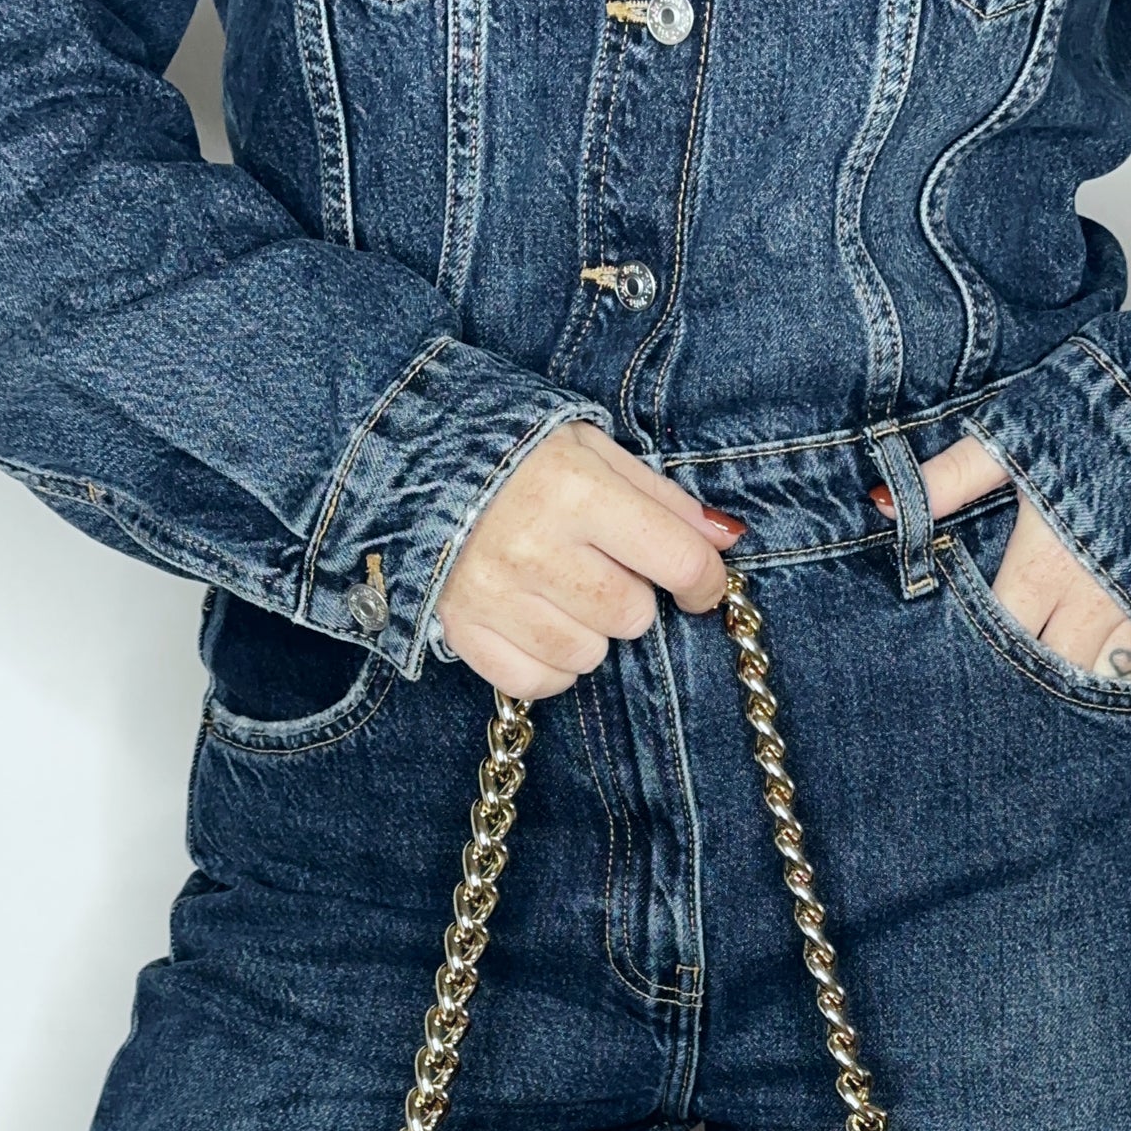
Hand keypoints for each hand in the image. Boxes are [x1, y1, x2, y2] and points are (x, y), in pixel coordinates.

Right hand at [438, 422, 742, 697]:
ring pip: (587, 654)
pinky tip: (537, 625)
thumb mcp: (591, 449)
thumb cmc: (513, 452)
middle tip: (600, 567)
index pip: (675, 559)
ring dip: (588, 631)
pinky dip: (548, 664)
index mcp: (574, 489)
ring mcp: (491, 594)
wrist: (406, 460)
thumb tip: (724, 541)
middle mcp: (532, 546)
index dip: (705, 581)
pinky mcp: (460, 629)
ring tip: (561, 591)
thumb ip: (661, 498)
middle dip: (631, 596)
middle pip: (630, 615)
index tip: (701, 587)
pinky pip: (536, 682)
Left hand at [874, 437, 1130, 682]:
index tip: (955, 649)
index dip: (972, 645)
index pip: (992, 635)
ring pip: (1100, 681)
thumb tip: (884, 502)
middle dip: (1022, 677)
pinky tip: (1119, 669)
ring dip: (1076, 681)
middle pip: (1042, 673)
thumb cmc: (1123, 404)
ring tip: (1053, 678)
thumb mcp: (1022, 428)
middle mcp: (1091, 604)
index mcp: (1042, 566)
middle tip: (999, 683)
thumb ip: (953, 477)